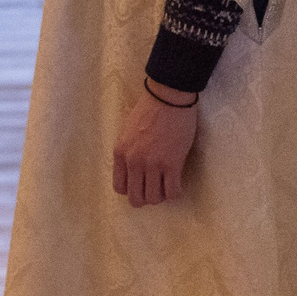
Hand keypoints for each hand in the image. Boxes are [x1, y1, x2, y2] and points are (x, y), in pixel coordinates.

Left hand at [111, 83, 197, 206]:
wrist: (168, 97)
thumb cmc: (149, 109)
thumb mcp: (127, 131)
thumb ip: (127, 151)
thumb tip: (133, 169)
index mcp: (120, 153)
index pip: (119, 188)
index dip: (131, 189)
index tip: (141, 183)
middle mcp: (134, 162)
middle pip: (135, 198)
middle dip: (146, 197)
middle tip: (155, 188)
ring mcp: (153, 164)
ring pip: (153, 199)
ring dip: (160, 196)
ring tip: (166, 185)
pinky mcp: (172, 164)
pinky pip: (172, 192)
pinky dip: (174, 192)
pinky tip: (177, 183)